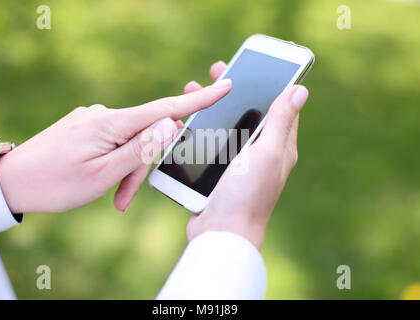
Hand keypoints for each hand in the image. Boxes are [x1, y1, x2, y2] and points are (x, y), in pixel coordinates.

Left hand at [0, 80, 231, 212]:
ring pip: (127, 143)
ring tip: (111, 196)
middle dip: (141, 166)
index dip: (197, 100)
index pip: (164, 109)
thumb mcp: (104, 174)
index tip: (223, 85)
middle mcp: (103, 115)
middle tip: (122, 198)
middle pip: (144, 135)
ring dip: (125, 169)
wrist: (13, 182)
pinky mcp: (85, 127)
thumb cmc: (57, 184)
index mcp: (111, 124)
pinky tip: (101, 181)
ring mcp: (93, 120)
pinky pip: (111, 142)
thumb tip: (170, 123)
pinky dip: (113, 163)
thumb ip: (140, 149)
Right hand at [185, 61, 308, 248]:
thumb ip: (281, 122)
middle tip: (214, 73)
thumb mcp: (267, 153)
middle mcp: (260, 154)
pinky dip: (200, 129)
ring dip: (211, 107)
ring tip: (192, 92)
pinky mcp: (219, 174)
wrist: (221, 234)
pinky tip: (185, 122)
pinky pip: (211, 144)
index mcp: (278, 147)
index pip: (278, 108)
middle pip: (249, 114)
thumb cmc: (246, 194)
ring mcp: (239, 165)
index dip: (266, 85)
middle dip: (232, 92)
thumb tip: (300, 90)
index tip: (248, 67)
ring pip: (226, 127)